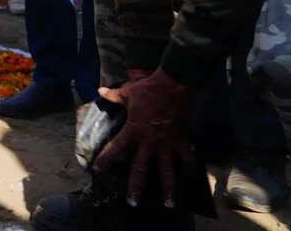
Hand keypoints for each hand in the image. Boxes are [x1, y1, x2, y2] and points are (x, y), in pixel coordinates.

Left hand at [93, 67, 194, 207]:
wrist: (174, 86)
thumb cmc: (149, 89)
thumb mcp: (128, 92)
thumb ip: (114, 96)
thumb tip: (100, 91)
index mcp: (133, 131)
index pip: (115, 148)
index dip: (105, 160)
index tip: (98, 171)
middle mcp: (148, 142)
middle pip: (140, 168)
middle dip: (136, 186)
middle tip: (133, 203)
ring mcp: (166, 144)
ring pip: (166, 171)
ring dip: (168, 188)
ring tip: (169, 204)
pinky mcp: (181, 141)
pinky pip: (186, 158)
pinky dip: (190, 167)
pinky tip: (192, 178)